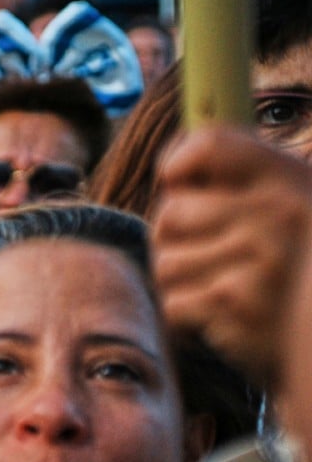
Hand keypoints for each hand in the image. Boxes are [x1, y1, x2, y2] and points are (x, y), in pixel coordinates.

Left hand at [152, 126, 311, 386]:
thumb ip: (248, 181)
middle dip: (175, 239)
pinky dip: (189, 317)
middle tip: (209, 254)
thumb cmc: (306, 272)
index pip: (210, 144)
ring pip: (165, 262)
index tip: (177, 181)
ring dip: (182, 282)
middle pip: (170, 212)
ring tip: (223, 289)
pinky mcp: (234, 306)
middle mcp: (275, 214)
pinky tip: (225, 318)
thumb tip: (173, 166)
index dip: (177, 161)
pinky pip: (173, 303)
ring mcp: (256, 261)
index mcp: (291, 180)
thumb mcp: (299, 206)